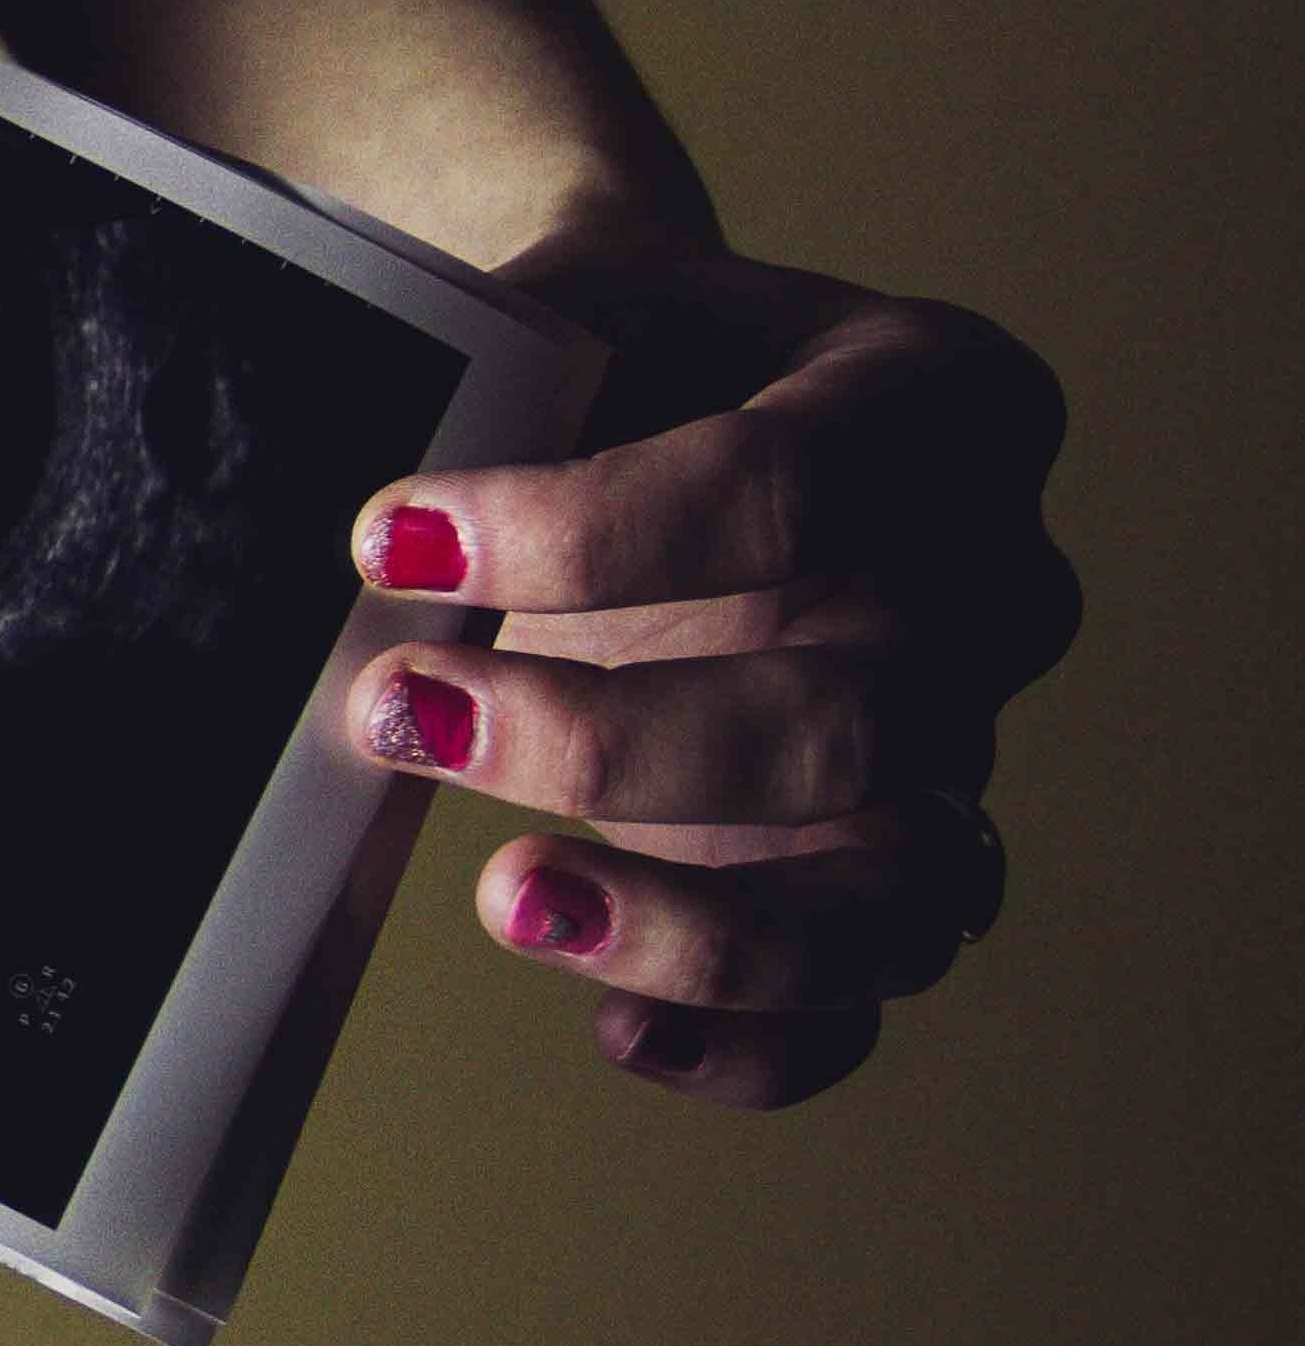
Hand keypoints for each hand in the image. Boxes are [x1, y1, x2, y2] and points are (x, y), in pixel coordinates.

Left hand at [341, 231, 1075, 1108]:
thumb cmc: (625, 349)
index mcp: (939, 405)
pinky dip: (756, 1040)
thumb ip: (503, 382)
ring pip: (891, 891)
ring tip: (511, 896)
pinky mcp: (891, 874)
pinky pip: (865, 999)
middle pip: (849, 715)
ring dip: (699, 926)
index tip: (390, 541)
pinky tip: (619, 1033)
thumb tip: (358, 538)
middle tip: (400, 710)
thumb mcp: (586, 304)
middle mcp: (987, 589)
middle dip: (611, 738)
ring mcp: (957, 748)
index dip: (587, 531)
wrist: (658, 390)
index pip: (790, 488)